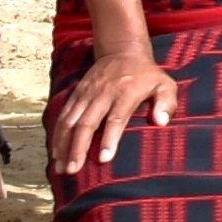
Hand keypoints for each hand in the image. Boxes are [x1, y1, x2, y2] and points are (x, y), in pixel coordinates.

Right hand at [50, 51, 175, 178]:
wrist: (122, 51)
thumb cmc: (146, 75)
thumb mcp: (164, 84)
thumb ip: (166, 103)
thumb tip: (161, 122)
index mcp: (126, 93)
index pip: (115, 119)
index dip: (109, 139)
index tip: (103, 159)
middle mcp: (102, 94)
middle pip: (87, 123)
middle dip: (78, 148)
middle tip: (73, 170)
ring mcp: (86, 94)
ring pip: (70, 121)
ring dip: (63, 145)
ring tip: (61, 168)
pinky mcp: (76, 94)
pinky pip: (63, 116)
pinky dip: (57, 135)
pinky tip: (55, 154)